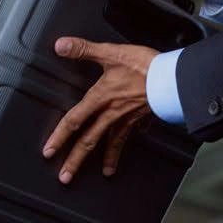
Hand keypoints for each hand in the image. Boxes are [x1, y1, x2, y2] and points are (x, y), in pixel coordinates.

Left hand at [43, 37, 159, 183]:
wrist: (174, 78)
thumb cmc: (144, 67)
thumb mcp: (111, 53)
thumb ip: (84, 49)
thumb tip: (61, 45)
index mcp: (100, 98)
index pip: (74, 121)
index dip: (59, 137)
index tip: (49, 152)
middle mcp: (111, 113)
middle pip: (89, 141)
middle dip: (75, 161)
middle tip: (65, 177)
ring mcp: (127, 119)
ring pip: (111, 143)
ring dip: (106, 159)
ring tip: (105, 173)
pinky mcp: (142, 119)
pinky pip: (132, 135)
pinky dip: (130, 142)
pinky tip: (130, 146)